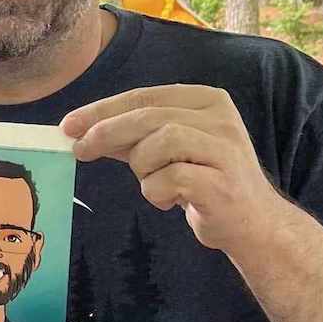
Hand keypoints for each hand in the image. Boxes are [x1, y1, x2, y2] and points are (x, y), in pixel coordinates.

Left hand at [61, 83, 284, 255]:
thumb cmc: (205, 182)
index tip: (69, 125)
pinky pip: (167, 180)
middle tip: (79, 149)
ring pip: (158, 144)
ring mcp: (224, 150)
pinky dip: (156, 193)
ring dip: (143, 168)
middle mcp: (220, 118)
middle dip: (107, 132)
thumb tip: (81, 130)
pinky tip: (170, 200)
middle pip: (148, 116)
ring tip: (155, 183)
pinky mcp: (221, 184)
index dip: (102, 110)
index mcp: (208, 100)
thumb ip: (134, 136)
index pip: (144, 96)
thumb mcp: (169, 150)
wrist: (253, 224)